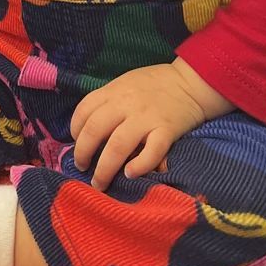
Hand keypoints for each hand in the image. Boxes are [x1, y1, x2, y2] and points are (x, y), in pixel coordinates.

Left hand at [70, 59, 234, 191]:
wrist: (191, 82)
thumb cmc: (155, 84)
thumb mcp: (126, 83)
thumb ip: (110, 100)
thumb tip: (90, 128)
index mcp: (114, 90)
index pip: (84, 110)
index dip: (75, 130)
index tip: (76, 143)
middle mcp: (127, 103)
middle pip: (96, 130)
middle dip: (83, 153)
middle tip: (82, 168)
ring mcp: (147, 117)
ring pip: (118, 145)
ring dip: (105, 168)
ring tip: (100, 183)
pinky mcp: (167, 130)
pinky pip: (152, 151)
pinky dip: (139, 166)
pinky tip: (131, 174)